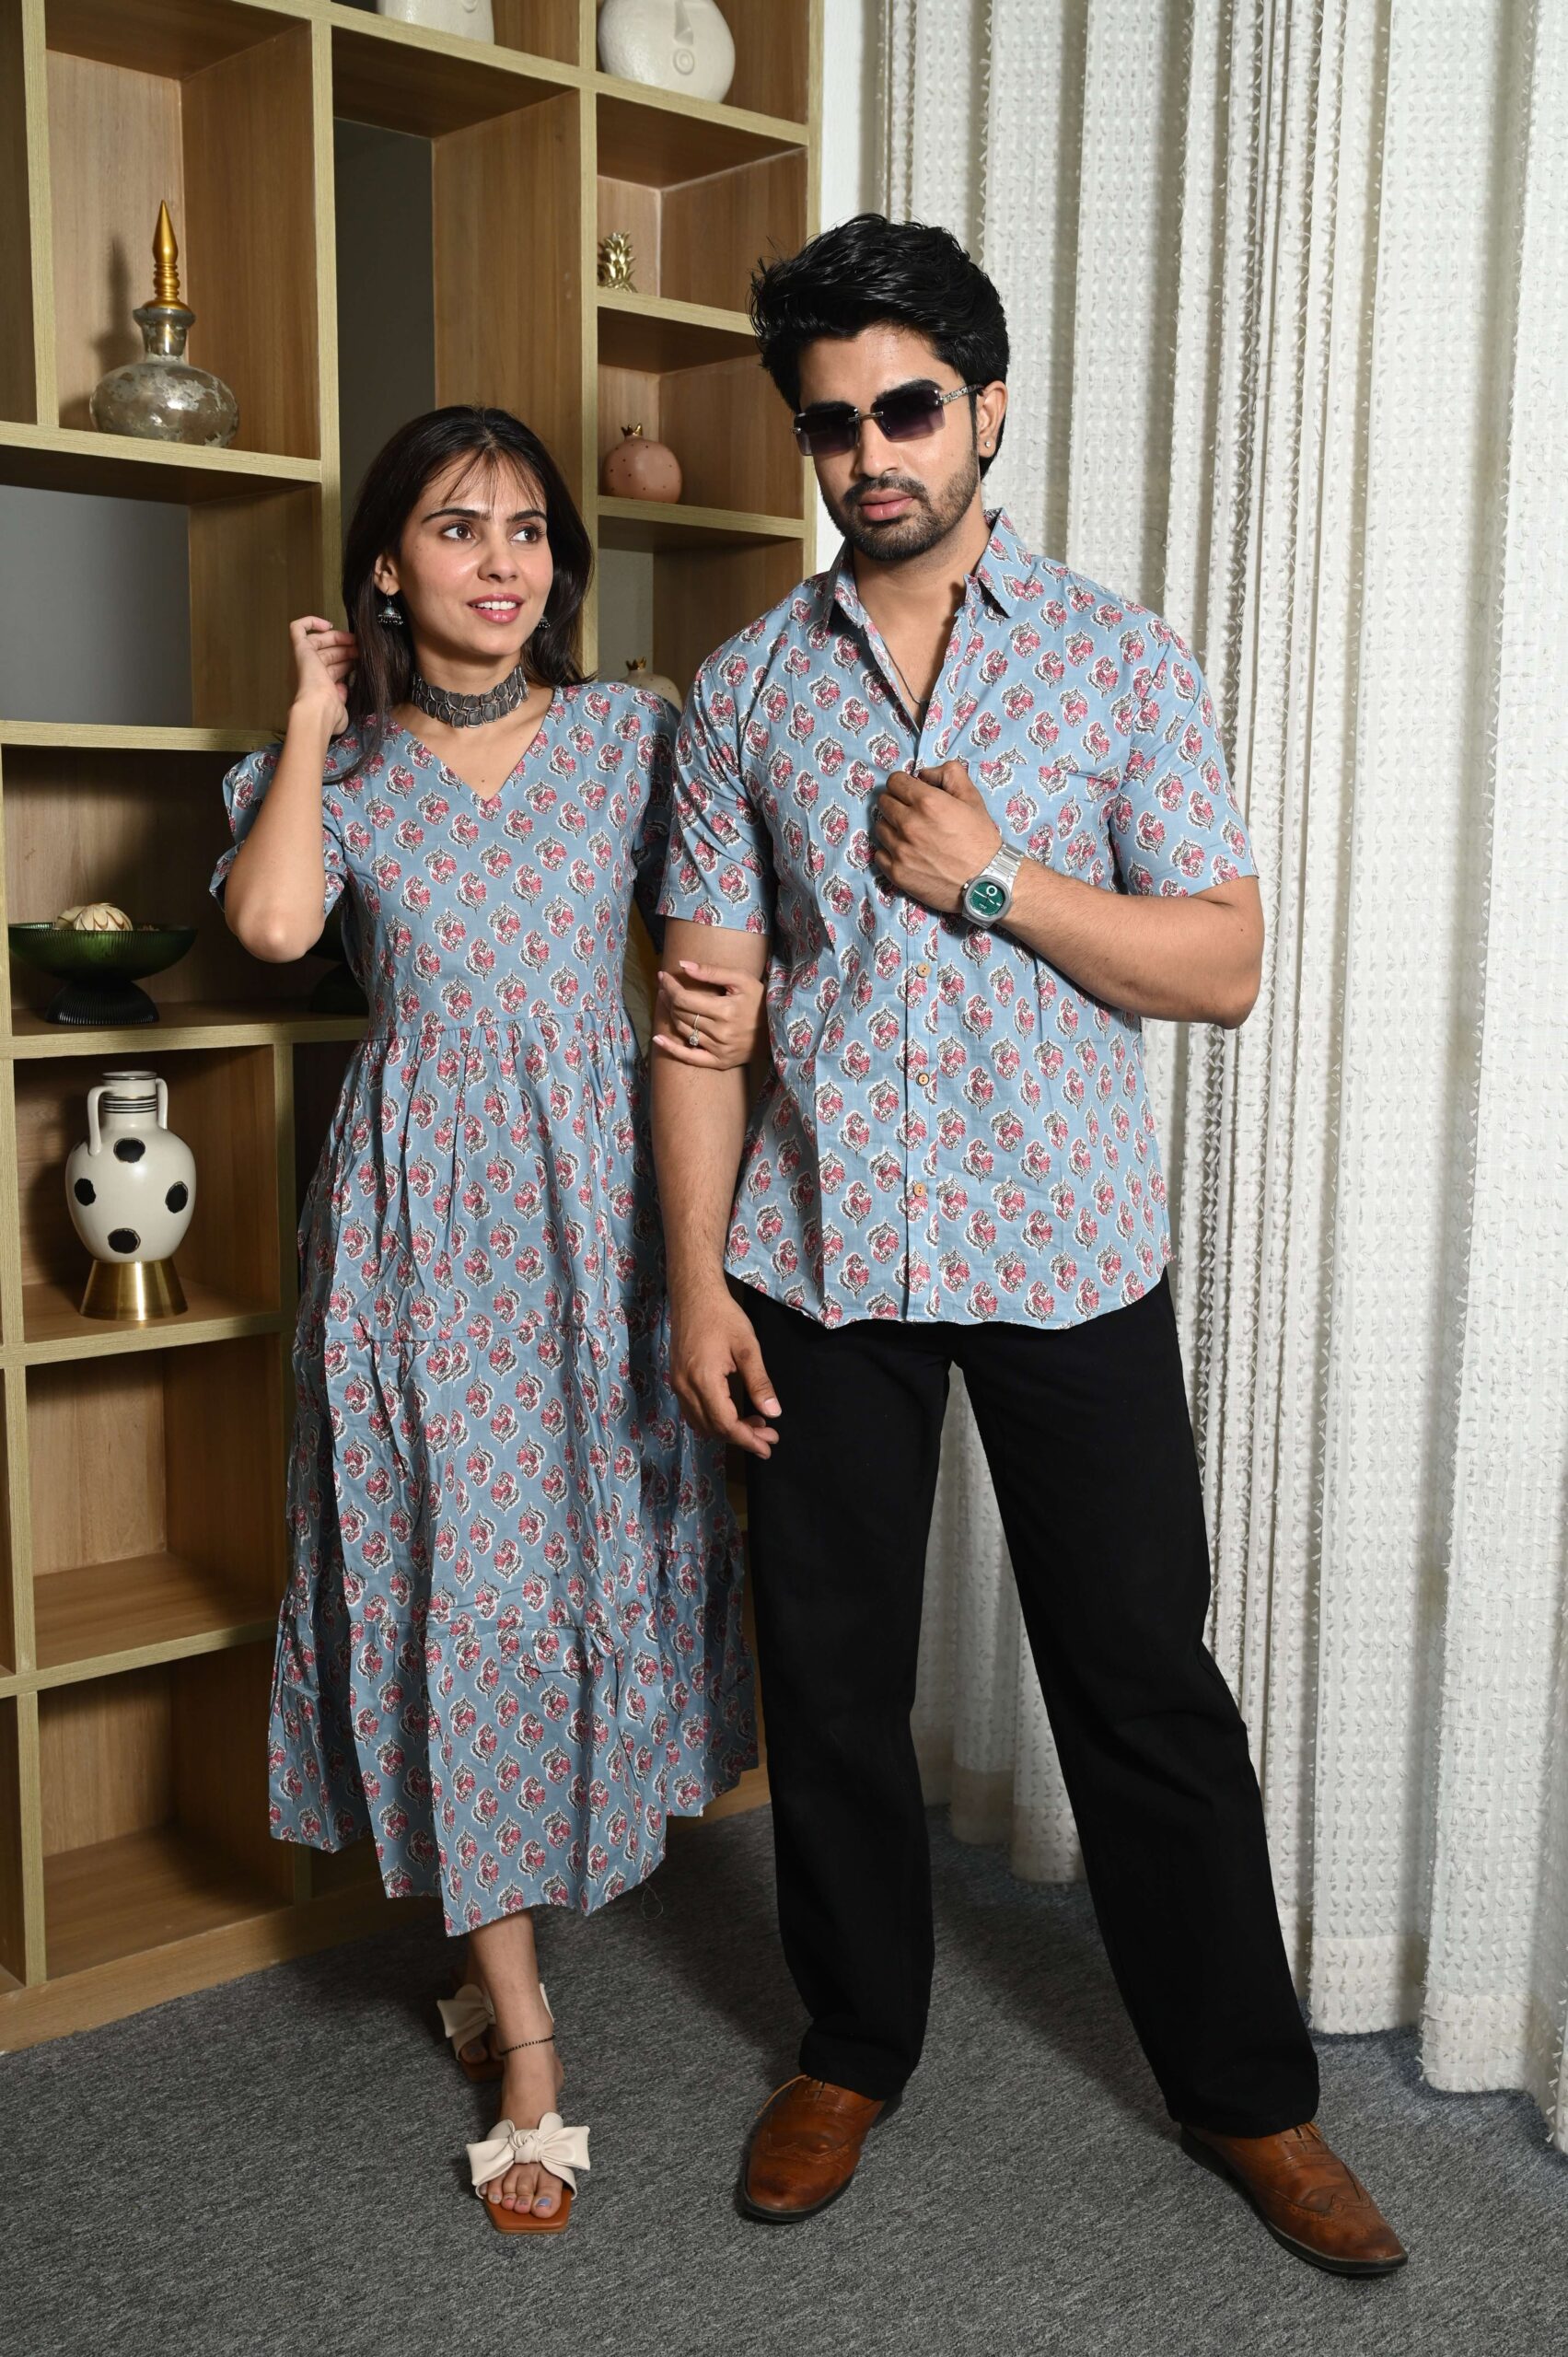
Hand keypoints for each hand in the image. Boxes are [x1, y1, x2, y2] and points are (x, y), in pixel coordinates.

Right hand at [289, 614, 356, 736]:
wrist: (318, 710)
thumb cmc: (330, 714)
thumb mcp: (342, 708)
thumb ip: (342, 698)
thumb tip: (343, 688)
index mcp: (320, 686)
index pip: (333, 668)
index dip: (347, 661)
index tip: (361, 660)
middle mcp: (310, 672)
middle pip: (328, 653)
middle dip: (346, 648)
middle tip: (362, 648)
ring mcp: (304, 659)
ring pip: (318, 640)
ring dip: (338, 637)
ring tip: (355, 640)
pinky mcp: (300, 649)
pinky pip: (297, 629)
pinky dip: (310, 622)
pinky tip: (327, 624)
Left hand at [652, 961, 766, 1069]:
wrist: (778, 1029)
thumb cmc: (759, 1000)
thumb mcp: (742, 979)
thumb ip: (712, 972)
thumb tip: (683, 965)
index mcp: (725, 1011)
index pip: (684, 999)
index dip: (670, 986)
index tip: (663, 976)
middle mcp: (721, 1033)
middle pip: (681, 1014)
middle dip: (668, 997)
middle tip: (665, 987)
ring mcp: (719, 1050)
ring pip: (683, 1031)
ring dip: (670, 1015)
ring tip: (667, 1001)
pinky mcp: (719, 1062)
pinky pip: (689, 1058)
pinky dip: (671, 1049)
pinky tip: (657, 1039)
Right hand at [669, 1287, 780, 1458]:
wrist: (693, 1295)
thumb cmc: (722, 1316)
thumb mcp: (748, 1347)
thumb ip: (759, 1383)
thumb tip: (773, 1413)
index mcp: (703, 1380)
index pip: (725, 1423)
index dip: (747, 1439)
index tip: (768, 1446)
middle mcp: (685, 1387)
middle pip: (713, 1428)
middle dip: (742, 1437)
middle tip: (769, 1436)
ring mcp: (678, 1384)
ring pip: (701, 1423)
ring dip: (728, 1430)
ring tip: (755, 1425)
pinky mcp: (677, 1379)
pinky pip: (693, 1412)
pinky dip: (714, 1420)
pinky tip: (733, 1414)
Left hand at [873, 759, 1000, 912]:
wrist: (985, 881)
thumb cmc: (981, 839)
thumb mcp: (972, 798)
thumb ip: (949, 774)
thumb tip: (924, 774)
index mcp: (927, 802)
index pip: (894, 781)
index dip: (903, 784)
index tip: (909, 792)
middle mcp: (909, 824)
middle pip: (884, 802)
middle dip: (895, 802)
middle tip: (910, 813)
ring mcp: (900, 849)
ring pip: (880, 827)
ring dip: (891, 827)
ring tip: (909, 834)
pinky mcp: (896, 872)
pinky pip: (879, 853)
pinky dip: (889, 851)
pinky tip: (906, 853)